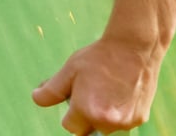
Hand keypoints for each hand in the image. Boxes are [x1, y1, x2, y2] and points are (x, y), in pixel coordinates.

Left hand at [32, 36, 159, 133]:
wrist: (133, 48)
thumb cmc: (98, 57)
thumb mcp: (69, 70)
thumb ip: (51, 90)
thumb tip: (36, 98)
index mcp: (86, 111)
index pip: (70, 127)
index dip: (69, 111)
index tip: (74, 96)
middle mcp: (107, 122)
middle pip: (89, 129)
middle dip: (86, 116)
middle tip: (91, 92)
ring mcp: (126, 123)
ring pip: (107, 127)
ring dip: (104, 116)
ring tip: (106, 90)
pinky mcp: (140, 119)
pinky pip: (124, 122)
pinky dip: (120, 112)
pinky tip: (120, 92)